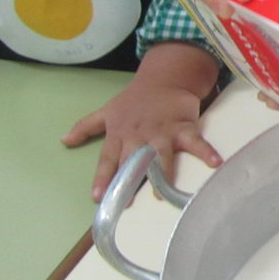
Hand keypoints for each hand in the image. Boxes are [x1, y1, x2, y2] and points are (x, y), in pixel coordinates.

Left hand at [61, 44, 221, 200]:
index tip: (97, 196)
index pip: (107, 159)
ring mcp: (162, 131)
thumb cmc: (135, 100)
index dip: (102, 177)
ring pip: (160, 154)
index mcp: (119, 134)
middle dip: (130, 179)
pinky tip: (215, 163)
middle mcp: (139, 135)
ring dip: (162, 174)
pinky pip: (195, 141)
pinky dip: (206, 151)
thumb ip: (86, 127)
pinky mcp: (183, 126)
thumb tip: (63, 141)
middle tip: (127, 201)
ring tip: (162, 195)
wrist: (165, 78)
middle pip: (133, 160)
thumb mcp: (107, 112)